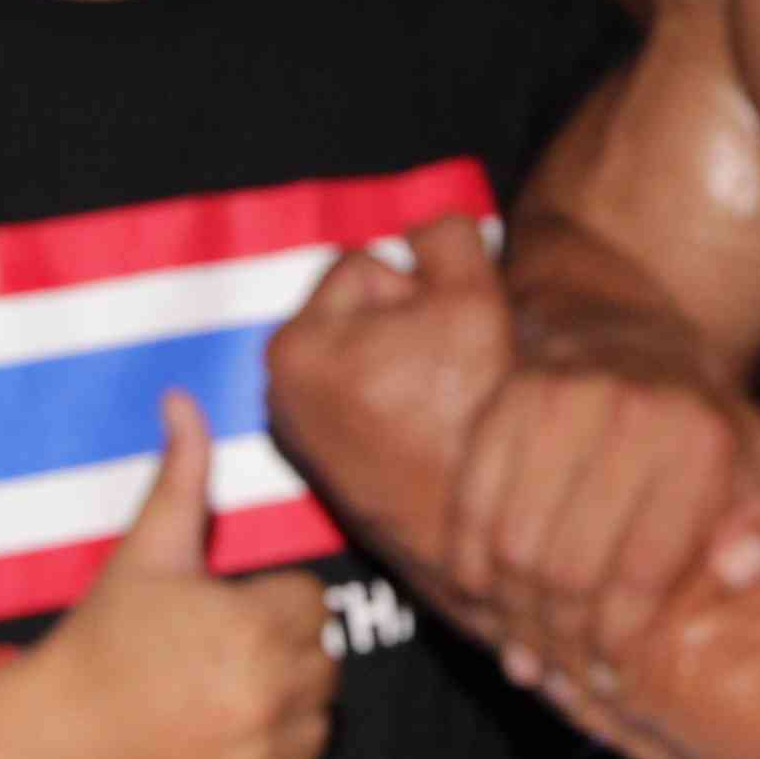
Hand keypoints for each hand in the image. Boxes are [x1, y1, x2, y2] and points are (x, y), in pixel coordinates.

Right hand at [0, 393, 337, 758]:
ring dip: (281, 712)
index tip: (212, 617)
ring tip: (210, 704)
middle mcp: (268, 701)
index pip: (307, 602)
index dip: (259, 603)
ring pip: (317, 723)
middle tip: (208, 661)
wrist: (37, 747)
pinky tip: (212, 750)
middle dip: (275, 654)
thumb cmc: (95, 642)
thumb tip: (182, 396)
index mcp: (254, 629)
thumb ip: (179, 475)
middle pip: (320, 662)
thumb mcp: (142, 554)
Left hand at [268, 216, 518, 570]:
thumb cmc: (471, 414)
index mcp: (293, 345)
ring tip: (437, 408)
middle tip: (445, 376)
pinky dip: (396, 406)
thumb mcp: (471, 293)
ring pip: (367, 356)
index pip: (365, 267)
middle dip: (407, 328)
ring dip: (405, 366)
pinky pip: (368, 400)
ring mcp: (299, 434)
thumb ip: (444, 235)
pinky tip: (426, 434)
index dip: (422, 293)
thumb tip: (426, 232)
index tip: (443, 341)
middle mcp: (278, 392)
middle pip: (359, 312)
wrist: (481, 526)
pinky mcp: (325, 467)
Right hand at [452, 349, 759, 694]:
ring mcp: (562, 399)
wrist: (635, 341)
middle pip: (570, 568)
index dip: (619, 640)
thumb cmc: (707, 435)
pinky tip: (484, 597)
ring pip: (514, 545)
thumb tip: (740, 568)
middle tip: (561, 672)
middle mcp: (632, 411)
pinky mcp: (506, 400)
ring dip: (511, 611)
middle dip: (561, 638)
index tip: (611, 677)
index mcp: (702, 441)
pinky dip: (469, 561)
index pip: (642, 572)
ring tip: (525, 648)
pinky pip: (471, 504)